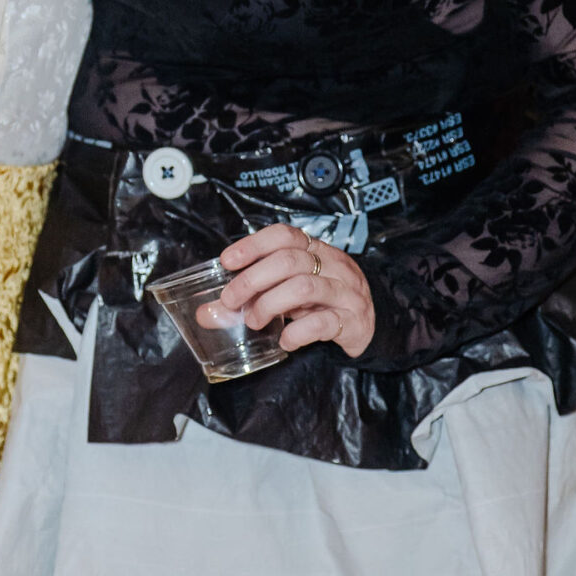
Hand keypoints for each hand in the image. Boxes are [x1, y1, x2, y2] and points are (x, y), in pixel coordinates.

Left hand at [213, 224, 375, 358]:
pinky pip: (322, 323)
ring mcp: (344, 293)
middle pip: (290, 261)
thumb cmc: (322, 302)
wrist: (369, 324)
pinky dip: (297, 333)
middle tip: (231, 300)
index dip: (254, 244)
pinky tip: (284, 340)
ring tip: (253, 321)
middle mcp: (333, 266)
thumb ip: (252, 297)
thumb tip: (206, 313)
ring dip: (270, 304)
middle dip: (252, 279)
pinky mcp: (351, 321)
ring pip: (304, 287)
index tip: (227, 260)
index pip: (285, 235)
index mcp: (316, 251)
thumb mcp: (289, 291)